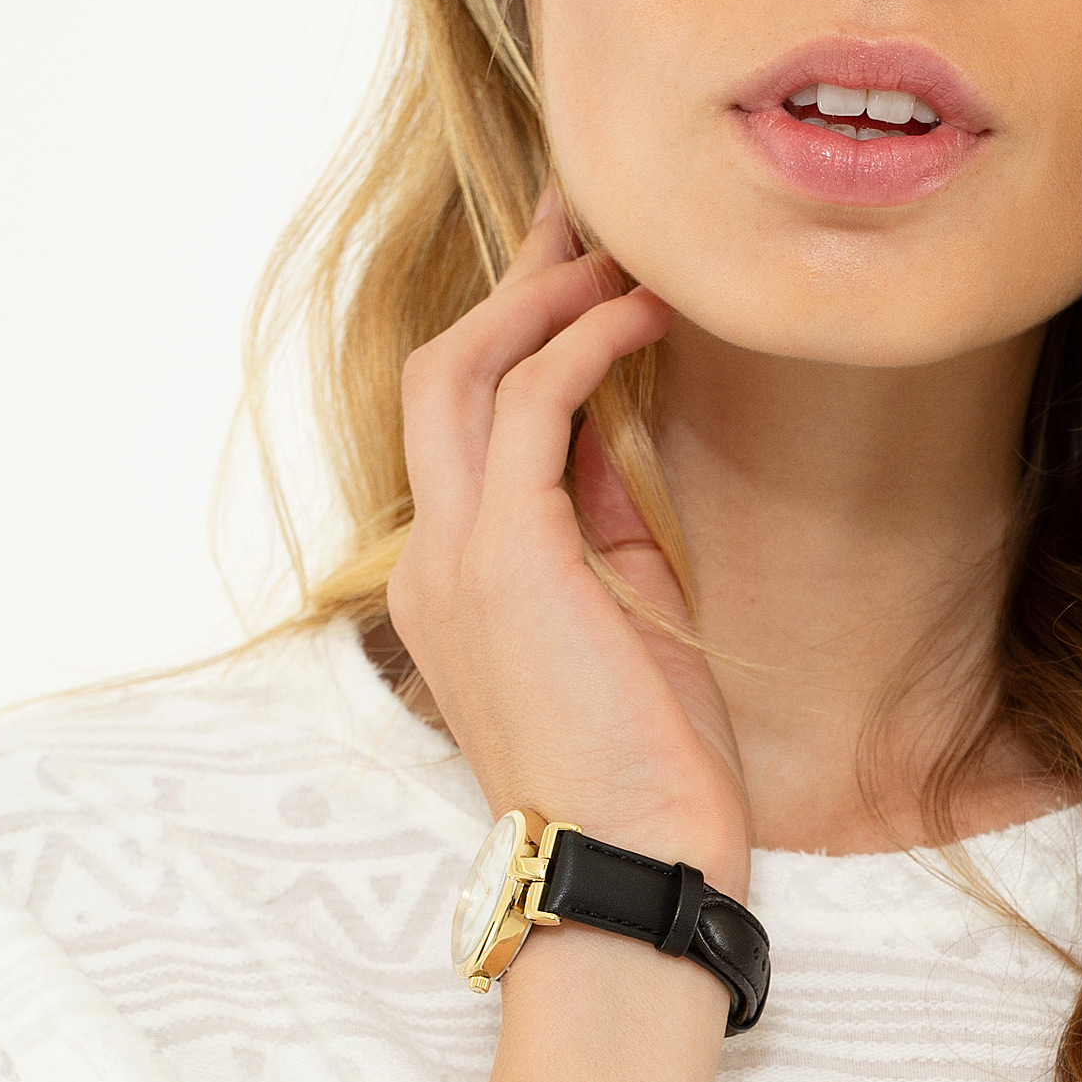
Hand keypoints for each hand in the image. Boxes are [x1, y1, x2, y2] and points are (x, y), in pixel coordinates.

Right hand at [386, 188, 750, 899]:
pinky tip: (646, 311)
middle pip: (440, 373)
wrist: (635, 866)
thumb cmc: (647, 767)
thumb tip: (618, 428)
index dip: (521, 338)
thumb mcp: (626, 617)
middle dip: (514, 285)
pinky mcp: (506, 557)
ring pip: (461, 371)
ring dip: (543, 296)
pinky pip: (528, 408)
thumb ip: (604, 521)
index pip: (464, 427)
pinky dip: (583, 344)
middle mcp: (433, 557)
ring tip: (626, 247)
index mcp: (453, 579)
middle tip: (590, 215)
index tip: (583, 272)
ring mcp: (455, 555)